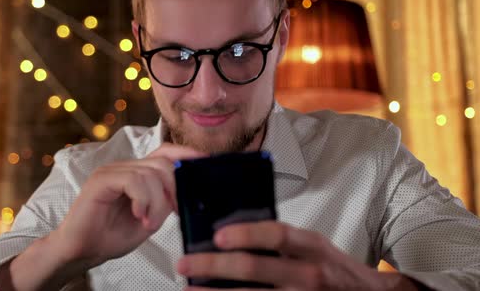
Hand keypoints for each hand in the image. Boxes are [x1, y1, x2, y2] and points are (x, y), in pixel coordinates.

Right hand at [50, 143, 206, 267]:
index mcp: (136, 173)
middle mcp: (124, 166)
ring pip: (150, 173)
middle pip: (163, 162)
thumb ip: (165, 202)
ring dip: (158, 202)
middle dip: (175, 188)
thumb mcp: (150, 218)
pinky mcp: (100, 180)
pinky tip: (139, 216)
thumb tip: (189, 191)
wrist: (81, 250)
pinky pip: (133, 180)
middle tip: (172, 213)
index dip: (187, 153)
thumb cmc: (112, 236)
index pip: (166, 151)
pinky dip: (143, 200)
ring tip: (150, 222)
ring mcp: (111, 171)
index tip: (207, 162)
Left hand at [177, 221, 419, 290]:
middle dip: (214, 266)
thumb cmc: (332, 268)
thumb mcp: (313, 246)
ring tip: (190, 289)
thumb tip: (233, 233)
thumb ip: (282, 241)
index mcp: (311, 246)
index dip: (246, 233)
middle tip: (185, 263)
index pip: (277, 234)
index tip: (217, 235)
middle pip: (255, 268)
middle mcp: (308, 274)